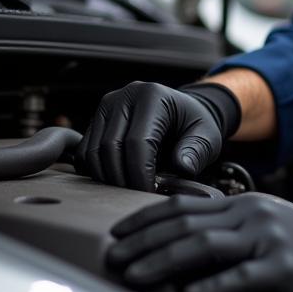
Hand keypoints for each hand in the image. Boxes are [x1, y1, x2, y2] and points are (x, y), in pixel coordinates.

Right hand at [74, 81, 240, 190]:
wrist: (181, 111)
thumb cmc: (193, 124)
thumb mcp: (207, 135)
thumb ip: (197, 150)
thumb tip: (183, 167)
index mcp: (153, 96)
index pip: (138, 142)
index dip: (141, 173)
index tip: (149, 192)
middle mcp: (125, 95)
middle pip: (111, 147)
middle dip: (123, 179)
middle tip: (137, 195)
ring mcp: (107, 105)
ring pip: (93, 151)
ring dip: (108, 178)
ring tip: (129, 189)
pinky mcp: (96, 119)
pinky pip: (85, 152)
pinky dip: (97, 171)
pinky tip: (118, 179)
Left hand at [106, 193, 292, 291]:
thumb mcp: (265, 226)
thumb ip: (228, 229)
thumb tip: (180, 241)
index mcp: (244, 203)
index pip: (183, 204)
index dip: (145, 218)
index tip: (117, 235)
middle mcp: (252, 214)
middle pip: (186, 222)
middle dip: (143, 241)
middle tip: (113, 257)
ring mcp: (267, 238)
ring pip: (204, 244)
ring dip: (163, 260)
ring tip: (135, 273)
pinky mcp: (282, 267)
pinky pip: (240, 276)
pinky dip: (212, 285)